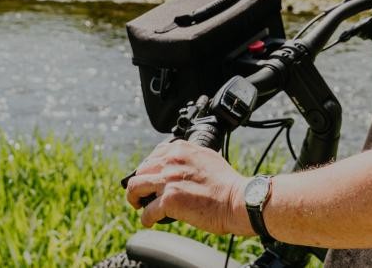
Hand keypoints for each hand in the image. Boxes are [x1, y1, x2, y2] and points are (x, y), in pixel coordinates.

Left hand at [124, 139, 254, 235]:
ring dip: (134, 199)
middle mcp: (172, 161)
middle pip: (141, 171)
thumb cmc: (227, 184)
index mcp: (180, 149)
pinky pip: (147, 211)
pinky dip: (146, 218)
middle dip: (139, 184)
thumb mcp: (207, 157)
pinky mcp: (170, 200)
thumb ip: (189, 157)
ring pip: (135, 187)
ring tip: (138, 206)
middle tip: (142, 195)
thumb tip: (179, 164)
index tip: (150, 179)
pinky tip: (150, 221)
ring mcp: (169, 180)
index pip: (152, 156)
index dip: (148, 170)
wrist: (238, 200)